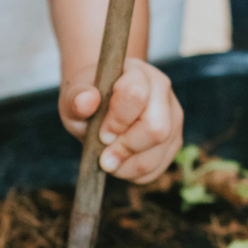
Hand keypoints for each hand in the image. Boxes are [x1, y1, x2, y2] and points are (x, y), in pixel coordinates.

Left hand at [59, 57, 182, 183]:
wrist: (100, 103)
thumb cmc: (87, 98)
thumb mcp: (74, 95)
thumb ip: (77, 98)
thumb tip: (86, 102)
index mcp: (137, 73)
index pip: (137, 95)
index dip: (117, 121)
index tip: (101, 134)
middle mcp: (161, 91)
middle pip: (157, 129)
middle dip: (126, 149)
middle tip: (104, 158)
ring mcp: (172, 117)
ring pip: (159, 152)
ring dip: (128, 166)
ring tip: (109, 162)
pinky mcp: (173, 141)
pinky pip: (159, 167)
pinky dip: (136, 174)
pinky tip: (121, 164)